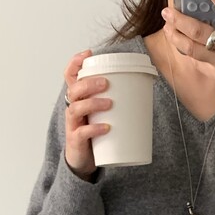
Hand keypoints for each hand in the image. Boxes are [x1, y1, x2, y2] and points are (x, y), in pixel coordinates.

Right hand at [63, 49, 111, 179]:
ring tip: (109, 103)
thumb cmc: (95, 133)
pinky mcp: (76, 140)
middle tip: (106, 82)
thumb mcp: (102, 113)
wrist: (84, 160)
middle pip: (74, 89)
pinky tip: (107, 128)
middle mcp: (72, 108)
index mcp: (78, 98)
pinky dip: (95, 129)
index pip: (70, 76)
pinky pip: (83, 132)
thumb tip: (144, 89)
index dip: (75, 63)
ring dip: (93, 103)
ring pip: (77, 108)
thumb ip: (115, 101)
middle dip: (89, 83)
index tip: (88, 54)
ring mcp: (72, 124)